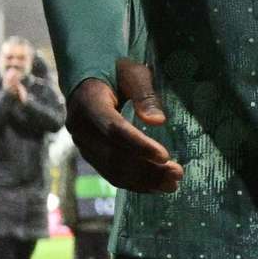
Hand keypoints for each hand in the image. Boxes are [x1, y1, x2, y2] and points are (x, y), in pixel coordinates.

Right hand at [69, 72, 183, 194]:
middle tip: (177, 175)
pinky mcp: (89, 154)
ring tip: (172, 185)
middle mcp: (80, 127)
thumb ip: (144, 94)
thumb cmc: (115, 72)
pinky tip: (155, 186)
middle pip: (113, 156)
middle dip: (146, 169)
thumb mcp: (133, 73)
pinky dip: (133, 183)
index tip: (165, 156)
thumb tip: (158, 122)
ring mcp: (82, 144)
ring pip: (111, 170)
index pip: (114, 130)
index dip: (139, 146)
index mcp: (88, 103)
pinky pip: (109, 173)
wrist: (88, 79)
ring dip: (142, 181)